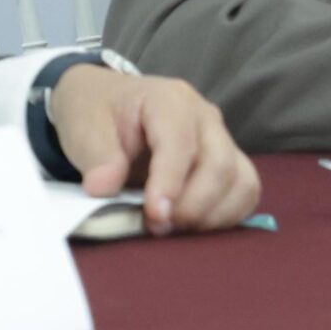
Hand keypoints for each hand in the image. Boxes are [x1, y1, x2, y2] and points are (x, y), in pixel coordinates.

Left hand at [46, 65, 260, 235]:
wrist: (109, 104)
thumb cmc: (98, 114)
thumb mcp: (85, 128)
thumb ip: (97, 157)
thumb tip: (104, 188)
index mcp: (169, 101)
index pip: (181, 142)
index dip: (170, 182)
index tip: (154, 216)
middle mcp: (206, 118)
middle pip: (220, 164)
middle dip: (193, 205)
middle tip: (159, 228)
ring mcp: (222, 139)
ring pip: (241, 181)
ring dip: (212, 214)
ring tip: (176, 229)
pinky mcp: (229, 162)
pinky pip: (245, 192)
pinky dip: (226, 216)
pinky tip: (194, 227)